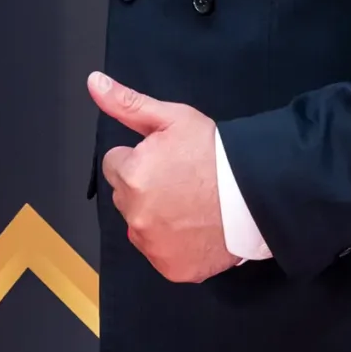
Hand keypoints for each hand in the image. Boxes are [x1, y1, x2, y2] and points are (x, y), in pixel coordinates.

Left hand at [89, 71, 235, 283]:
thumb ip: (127, 104)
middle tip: (180, 180)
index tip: (165, 159)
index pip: (114, 165)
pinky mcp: (172, 269)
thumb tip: (93, 83)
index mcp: (132, 176)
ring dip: (155, 217)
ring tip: (190, 205)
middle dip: (144, 188)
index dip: (138, 158)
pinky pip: (160, 253)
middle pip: (125, 197)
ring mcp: (154, 246)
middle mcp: (136, 216)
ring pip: (140, 227)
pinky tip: (195, 228)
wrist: (257, 192)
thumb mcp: (173, 118)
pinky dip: (174, 245)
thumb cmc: (215, 153)